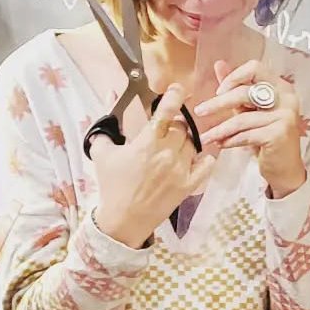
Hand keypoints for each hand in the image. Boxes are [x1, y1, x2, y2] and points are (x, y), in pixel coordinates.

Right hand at [90, 83, 216, 247]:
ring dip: (186, 139)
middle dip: (176, 122)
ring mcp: (180, 170)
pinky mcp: (188, 185)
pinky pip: (206, 165)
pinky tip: (199, 155)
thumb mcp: (103, 152)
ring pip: (194, 142)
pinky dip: (205, 157)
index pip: (168, 111)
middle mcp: (167, 154)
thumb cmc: (111, 185)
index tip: (178, 89)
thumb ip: (107, 123)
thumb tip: (110, 93)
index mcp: (147, 143)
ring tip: (174, 144)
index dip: (175, 95)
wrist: (122, 220)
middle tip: (168, 126)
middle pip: (183, 125)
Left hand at [193, 59, 306, 198]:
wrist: (284, 167)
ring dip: (220, 129)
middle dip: (218, 103)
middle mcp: (287, 97)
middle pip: (245, 92)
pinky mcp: (280, 134)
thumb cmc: (266, 136)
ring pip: (242, 118)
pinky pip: (247, 135)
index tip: (219, 91)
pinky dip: (230, 140)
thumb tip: (218, 64)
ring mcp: (285, 115)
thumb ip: (236, 87)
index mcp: (280, 86)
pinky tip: (221, 144)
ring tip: (205, 137)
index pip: (255, 67)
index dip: (234, 77)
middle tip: (200, 111)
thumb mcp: (249, 108)